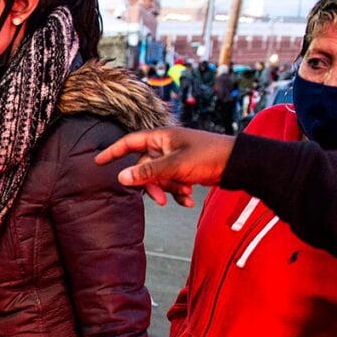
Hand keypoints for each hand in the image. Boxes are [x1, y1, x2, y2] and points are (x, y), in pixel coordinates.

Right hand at [94, 127, 235, 206]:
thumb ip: (147, 173)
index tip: (98, 161)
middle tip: (160, 199)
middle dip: (152, 185)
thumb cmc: (209, 156)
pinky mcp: (185, 170)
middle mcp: (166, 146)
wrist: (238, 164)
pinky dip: (178, 193)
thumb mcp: (175, 166)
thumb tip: (121, 178)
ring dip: (168, 189)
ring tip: (182, 195)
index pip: (130, 143)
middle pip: (145, 167)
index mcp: (161, 137)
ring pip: (159, 177)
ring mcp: (176, 158)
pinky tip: (188, 200)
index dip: (113, 152)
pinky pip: (172, 182)